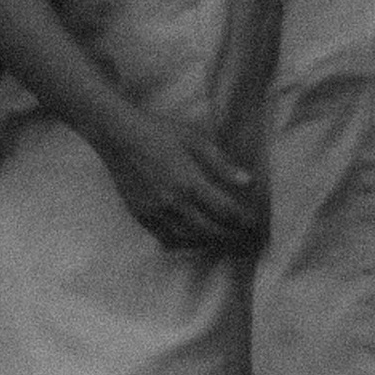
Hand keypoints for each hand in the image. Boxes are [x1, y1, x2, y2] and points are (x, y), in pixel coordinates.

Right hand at [98, 107, 267, 255]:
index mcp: (190, 183)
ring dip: (211, 243)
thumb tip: (248, 182)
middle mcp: (174, 204)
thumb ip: (221, 164)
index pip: (226, 212)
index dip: (244, 221)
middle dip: (232, 237)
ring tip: (226, 240)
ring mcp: (156, 214)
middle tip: (246, 239)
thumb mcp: (194, 140)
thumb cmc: (159, 132)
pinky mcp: (142, 218)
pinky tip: (195, 238)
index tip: (256, 224)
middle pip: (211, 232)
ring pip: (190, 240)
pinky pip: (168, 240)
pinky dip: (186, 243)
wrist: (118, 136)